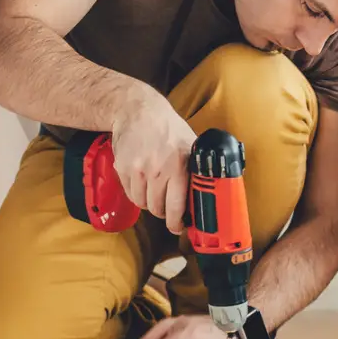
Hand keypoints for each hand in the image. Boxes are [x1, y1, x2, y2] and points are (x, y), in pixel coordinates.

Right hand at [111, 89, 195, 233]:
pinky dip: (136, 193)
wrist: (137, 111)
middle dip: (164, 212)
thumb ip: (198, 167)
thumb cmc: (167, 128)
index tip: (178, 227)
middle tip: (167, 208)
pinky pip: (130, 193)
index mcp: (178, 166)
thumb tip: (215, 190)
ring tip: (154, 191)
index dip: (176, 223)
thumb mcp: (190, 143)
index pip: (176, 206)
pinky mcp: (123, 169)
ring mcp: (137, 170)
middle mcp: (156, 170)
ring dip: (149, 202)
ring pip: (142, 203)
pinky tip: (142, 182)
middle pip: (157, 209)